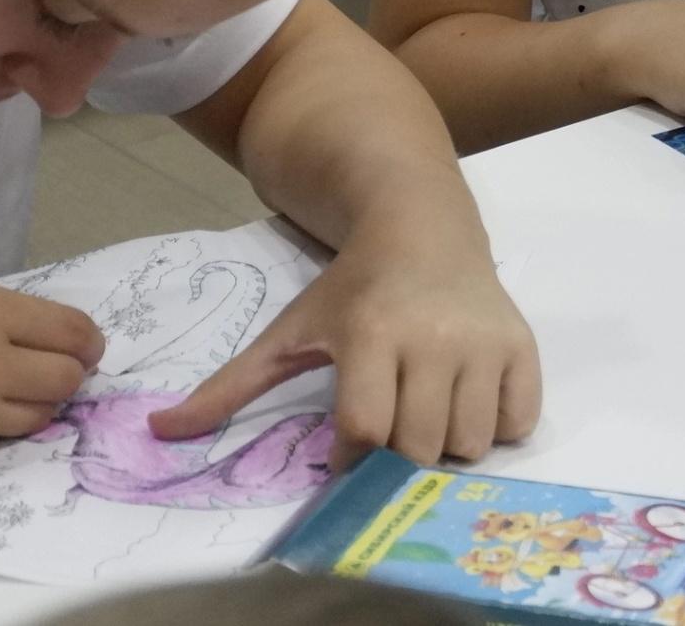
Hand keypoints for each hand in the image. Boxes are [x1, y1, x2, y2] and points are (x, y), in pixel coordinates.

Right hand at [0, 274, 103, 457]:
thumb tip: (27, 326)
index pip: (69, 332)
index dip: (86, 338)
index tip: (85, 340)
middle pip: (67, 378)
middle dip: (72, 369)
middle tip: (58, 361)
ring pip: (42, 414)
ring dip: (42, 399)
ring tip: (21, 382)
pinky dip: (2, 419)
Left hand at [149, 219, 538, 473]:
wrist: (422, 222)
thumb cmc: (351, 285)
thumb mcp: (290, 329)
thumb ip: (231, 386)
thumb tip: (162, 431)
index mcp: (371, 331)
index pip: (364, 430)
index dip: (350, 461)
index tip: (344, 456)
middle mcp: (432, 337)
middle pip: (419, 447)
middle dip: (400, 458)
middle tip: (390, 433)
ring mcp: (483, 342)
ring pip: (471, 443)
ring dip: (448, 447)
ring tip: (428, 415)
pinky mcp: (522, 345)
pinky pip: (518, 423)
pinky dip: (497, 429)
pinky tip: (469, 401)